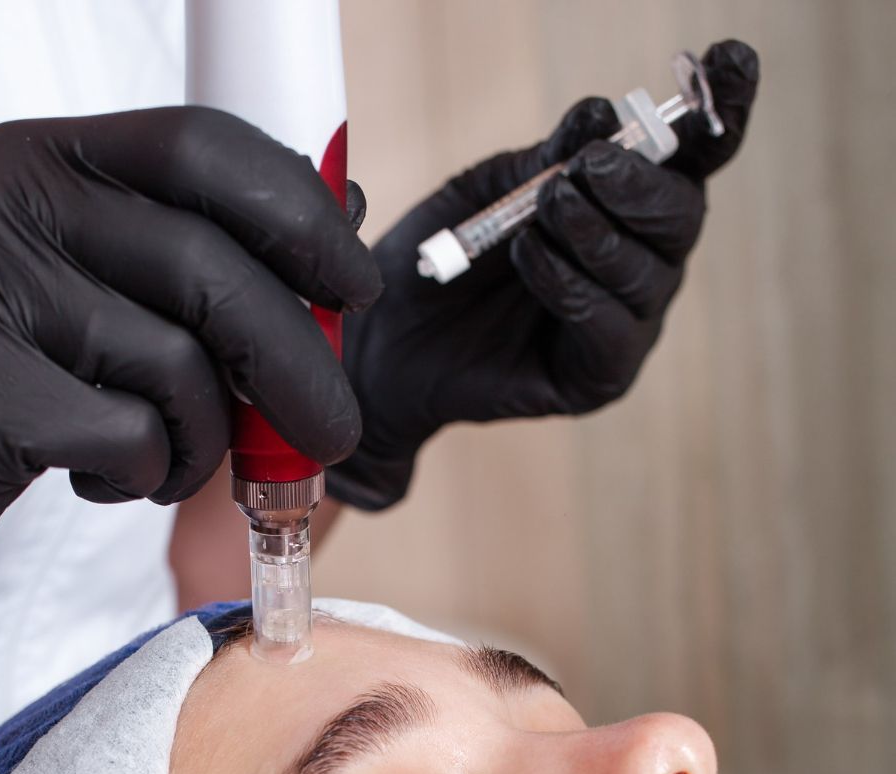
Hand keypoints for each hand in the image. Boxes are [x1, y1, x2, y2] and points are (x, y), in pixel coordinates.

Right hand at [0, 107, 380, 692]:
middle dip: (294, 361)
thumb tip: (334, 248)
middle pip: (205, 264)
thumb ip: (182, 267)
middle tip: (331, 430)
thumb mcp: (78, 295)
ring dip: (200, 439)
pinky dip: (142, 475)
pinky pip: (125, 435)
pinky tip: (101, 480)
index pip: (197, 147)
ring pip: (174, 365)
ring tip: (164, 463)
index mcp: (35, 159)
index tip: (350, 283)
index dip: (295, 212)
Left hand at [329, 39, 758, 510]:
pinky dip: (570, 284)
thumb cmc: (443, 257)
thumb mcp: (487, 192)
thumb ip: (545, 159)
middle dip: (641, 183)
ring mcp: (629, 320)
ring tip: (546, 207)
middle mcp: (643, 258)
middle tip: (589, 166)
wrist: (385, 338)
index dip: (721, 106)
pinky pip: (609, 326)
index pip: (695, 152)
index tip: (730, 56)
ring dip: (598, 231)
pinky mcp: (600, 375)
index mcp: (628, 201)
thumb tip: (602, 113)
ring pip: (649, 270)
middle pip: (684, 213)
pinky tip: (528, 256)